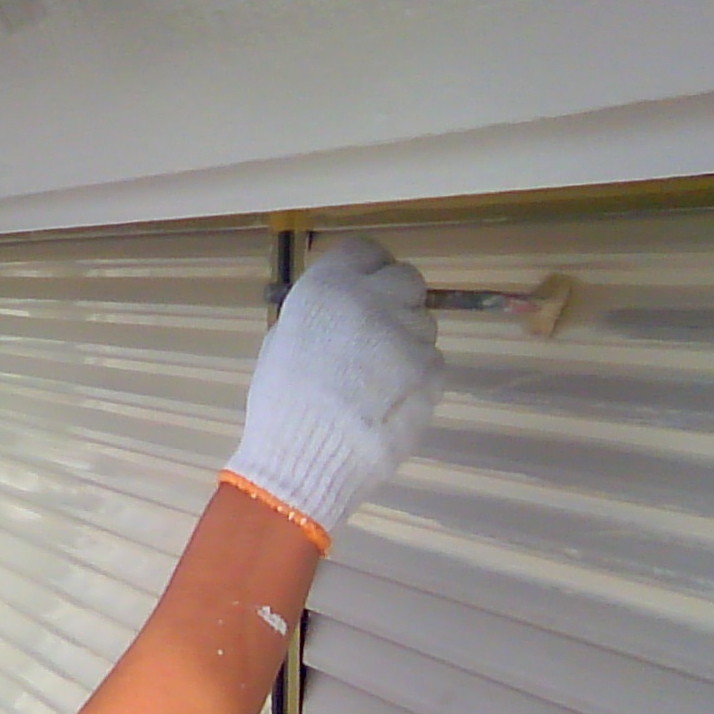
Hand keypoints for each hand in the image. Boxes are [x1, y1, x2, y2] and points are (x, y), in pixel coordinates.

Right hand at [224, 235, 445, 540]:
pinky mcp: (432, 373)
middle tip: (376, 334)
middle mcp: (375, 301)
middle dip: (395, 301)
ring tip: (378, 379)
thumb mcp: (284, 341)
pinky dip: (416, 377)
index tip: (362, 290)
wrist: (305, 461)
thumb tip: (342, 313)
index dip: (365, 271)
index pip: (365, 251)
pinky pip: (432, 363)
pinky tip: (390, 400)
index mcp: (329, 287)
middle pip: (405, 280)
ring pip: (423, 324)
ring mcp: (410, 337)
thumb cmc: (281, 405)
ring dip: (407, 341)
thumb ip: (321, 315)